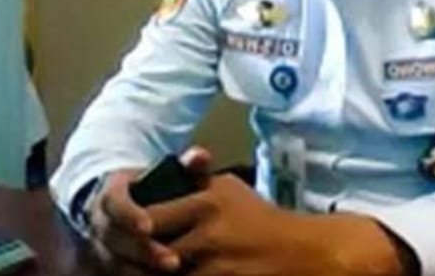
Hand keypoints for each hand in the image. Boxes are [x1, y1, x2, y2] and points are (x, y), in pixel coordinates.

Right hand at [87, 147, 212, 273]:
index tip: (149, 226)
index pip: (114, 202)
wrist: (128, 206)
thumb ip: (187, 166)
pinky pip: (118, 275)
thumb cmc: (155, 190)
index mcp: (111, 193)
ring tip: (175, 274)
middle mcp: (99, 221)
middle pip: (115, 238)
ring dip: (141, 271)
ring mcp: (100, 246)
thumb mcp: (169, 173)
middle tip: (173, 262)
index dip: (129, 215)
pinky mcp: (106, 265)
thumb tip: (200, 156)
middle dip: (143, 251)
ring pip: (114, 263)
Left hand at [150, 173, 418, 275]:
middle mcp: (209, 233)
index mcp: (206, 202)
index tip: (130, 235)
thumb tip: (165, 170)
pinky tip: (184, 274)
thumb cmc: (260, 217)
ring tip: (147, 270)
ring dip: (159, 274)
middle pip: (155, 253)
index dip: (134, 230)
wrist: (304, 251)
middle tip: (131, 260)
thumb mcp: (229, 187)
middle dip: (141, 259)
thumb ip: (196, 180)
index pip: (150, 218)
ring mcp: (217, 266)